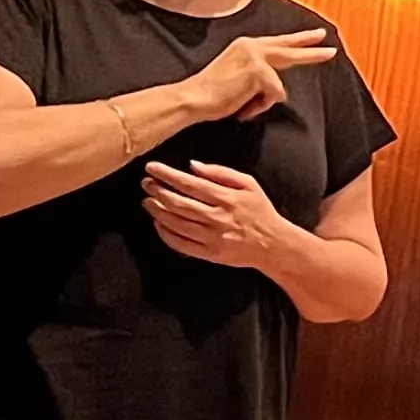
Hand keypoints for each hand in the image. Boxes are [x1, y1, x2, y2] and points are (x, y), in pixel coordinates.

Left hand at [142, 160, 296, 269]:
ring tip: (148, 201)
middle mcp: (217, 217)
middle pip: (178, 203)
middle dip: (157, 191)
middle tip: (146, 183)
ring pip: (175, 223)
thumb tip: (193, 165)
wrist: (273, 245)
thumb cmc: (260, 212)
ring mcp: (211, 237)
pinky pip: (180, 243)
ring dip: (157, 211)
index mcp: (226, 198)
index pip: (189, 184)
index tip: (152, 168)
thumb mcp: (249, 184)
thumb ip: (221, 172)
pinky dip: (165, 233)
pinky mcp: (209, 253)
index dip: (167, 175)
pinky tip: (158, 223)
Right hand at [180, 29, 336, 122]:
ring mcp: (255, 57)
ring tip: (240, 105)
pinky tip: (241, 107)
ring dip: (261, 103)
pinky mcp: (259, 72)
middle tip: (330, 51)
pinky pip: (273, 96)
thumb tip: (276, 87)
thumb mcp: (237, 77)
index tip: (317, 36)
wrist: (193, 99)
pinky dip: (258, 108)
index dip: (299, 40)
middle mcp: (252, 46)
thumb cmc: (212, 94)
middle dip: (312, 52)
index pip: (278, 42)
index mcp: (246, 47)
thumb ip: (257, 73)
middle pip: (289, 50)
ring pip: (277, 87)